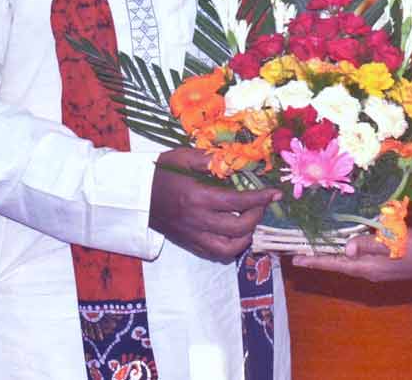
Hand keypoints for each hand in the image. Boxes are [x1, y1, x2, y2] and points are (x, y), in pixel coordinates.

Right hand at [150, 147, 279, 262]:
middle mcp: (197, 220)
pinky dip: (232, 246)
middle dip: (257, 216)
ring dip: (247, 236)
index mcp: (197, 197)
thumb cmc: (160, 173)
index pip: (237, 202)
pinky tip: (236, 232)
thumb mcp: (182, 157)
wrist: (136, 196)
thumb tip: (233, 160)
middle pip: (238, 228)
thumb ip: (209, 159)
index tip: (275, 194)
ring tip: (250, 220)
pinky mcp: (189, 244)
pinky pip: (216, 254)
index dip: (260, 198)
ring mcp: (193, 236)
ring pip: (229, 249)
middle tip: (261, 204)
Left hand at [291, 226, 411, 282]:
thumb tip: (346, 248)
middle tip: (300, 250)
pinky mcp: (382, 267)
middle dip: (319, 257)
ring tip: (316, 247)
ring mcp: (375, 271)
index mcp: (365, 266)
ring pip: (347, 263)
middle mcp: (367, 272)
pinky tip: (344, 246)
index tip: (295, 260)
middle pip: (337, 264)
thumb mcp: (390, 242)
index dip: (314, 260)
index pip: (333, 263)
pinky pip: (357, 261)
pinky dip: (345, 254)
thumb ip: (367, 244)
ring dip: (331, 255)